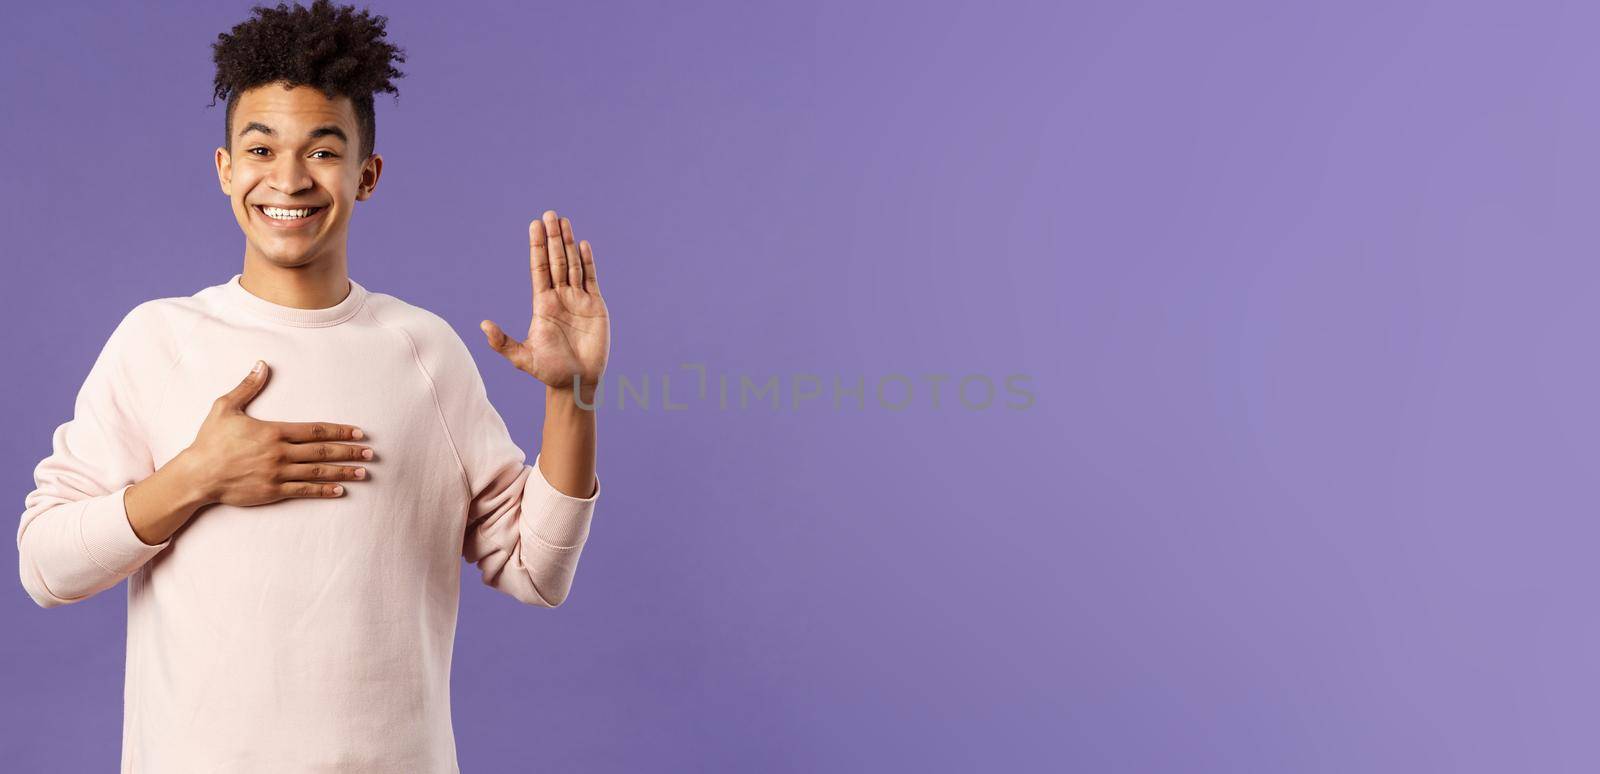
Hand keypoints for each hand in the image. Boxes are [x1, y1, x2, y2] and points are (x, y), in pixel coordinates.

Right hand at [180, 361, 374, 506]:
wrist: (197, 474)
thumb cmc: (210, 440)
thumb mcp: (225, 407)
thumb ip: (247, 386)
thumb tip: (262, 364)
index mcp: (274, 431)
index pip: (315, 431)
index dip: (339, 431)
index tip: (359, 432)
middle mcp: (280, 453)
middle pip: (322, 452)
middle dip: (349, 451)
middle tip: (371, 453)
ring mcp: (277, 474)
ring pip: (317, 472)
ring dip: (343, 472)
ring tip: (363, 472)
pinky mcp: (272, 491)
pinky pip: (303, 491)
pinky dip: (323, 491)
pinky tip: (339, 490)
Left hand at [480, 209, 610, 395]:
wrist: (577, 383)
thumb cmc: (549, 372)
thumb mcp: (522, 357)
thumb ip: (503, 342)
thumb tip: (483, 325)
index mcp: (542, 304)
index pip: (539, 268)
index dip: (537, 246)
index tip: (535, 225)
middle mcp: (560, 297)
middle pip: (556, 261)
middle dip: (553, 238)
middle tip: (550, 214)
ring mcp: (578, 300)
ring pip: (573, 265)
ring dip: (569, 243)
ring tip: (564, 221)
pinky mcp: (596, 306)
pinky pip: (591, 279)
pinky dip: (588, 262)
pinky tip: (583, 245)